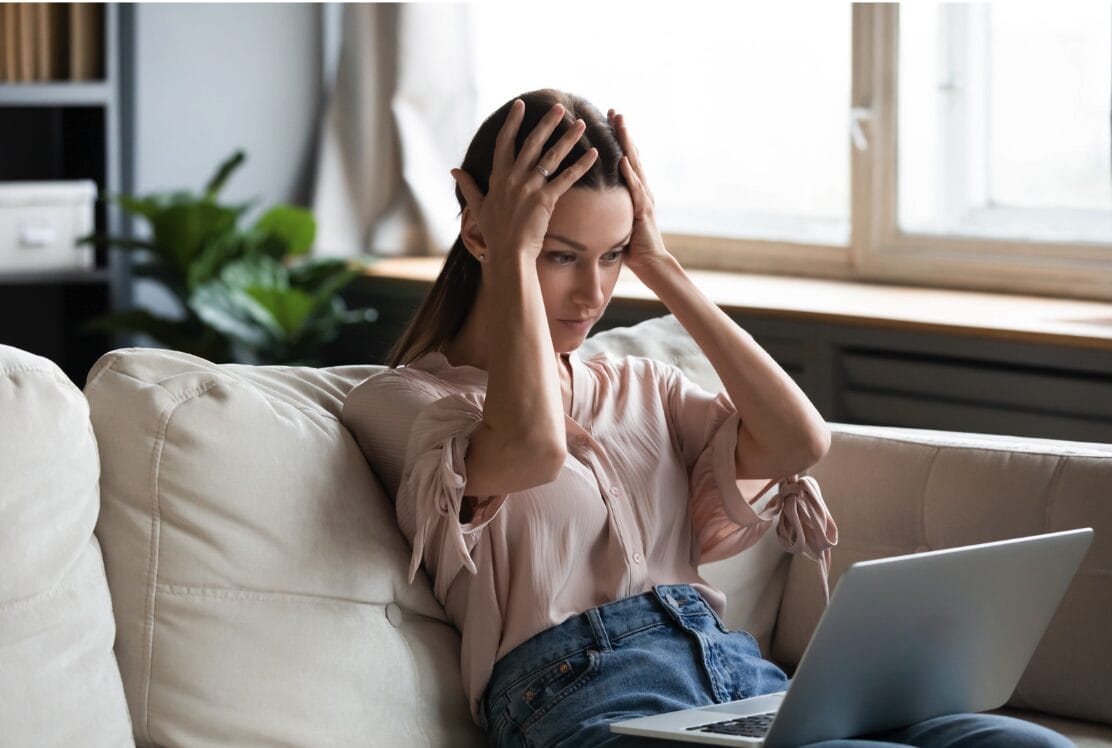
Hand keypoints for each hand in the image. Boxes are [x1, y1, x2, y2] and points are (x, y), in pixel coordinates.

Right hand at [452, 100, 597, 263]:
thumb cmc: (494, 233)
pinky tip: (594, 154)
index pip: (505, 142)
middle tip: (559, 107)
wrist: (508, 253)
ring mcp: (530, 187)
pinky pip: (566, 178)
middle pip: (532, 143)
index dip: (513, 122)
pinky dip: (581, 165)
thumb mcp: (477, 207)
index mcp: (498, 177)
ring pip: (552, 156)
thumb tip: (453, 170)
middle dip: (547, 123)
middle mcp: (514, 177)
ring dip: (568, 138)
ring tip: (581, 124)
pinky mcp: (546, 200)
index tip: (520, 104)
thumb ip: (468, 185)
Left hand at [608, 109, 670, 274]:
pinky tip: (622, 161)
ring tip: (620, 125)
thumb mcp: (616, 220)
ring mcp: (645, 198)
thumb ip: (607, 206)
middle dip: (623, 133)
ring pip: (635, 165)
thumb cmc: (632, 246)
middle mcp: (642, 190)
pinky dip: (630, 174)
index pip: (625, 159)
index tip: (608, 120)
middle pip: (632, 155)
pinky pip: (635, 189)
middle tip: (614, 111)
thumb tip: (589, 201)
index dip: (618, 140)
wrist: (651, 264)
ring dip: (628, 145)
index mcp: (634, 191)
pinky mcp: (643, 211)